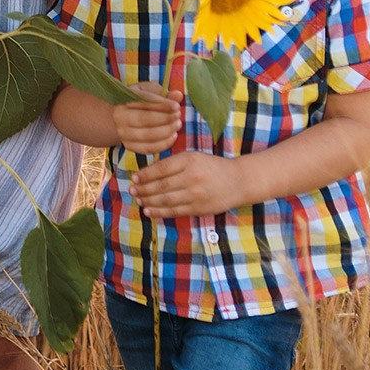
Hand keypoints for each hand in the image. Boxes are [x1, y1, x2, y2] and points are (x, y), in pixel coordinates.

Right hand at [112, 81, 181, 154]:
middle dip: (164, 118)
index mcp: (123, 98)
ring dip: (166, 131)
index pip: (143, 101)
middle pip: (143, 118)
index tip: (176, 106)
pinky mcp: (128, 145)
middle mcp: (119, 116)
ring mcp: (122, 132)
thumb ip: (164, 94)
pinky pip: (147, 148)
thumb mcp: (151, 92)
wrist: (125, 117)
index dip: (161, 104)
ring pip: (146, 135)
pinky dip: (163, 144)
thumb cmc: (141, 101)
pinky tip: (173, 136)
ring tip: (178, 124)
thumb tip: (178, 95)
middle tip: (178, 115)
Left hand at [132, 150, 248, 217]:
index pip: (161, 169)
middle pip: (161, 185)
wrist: (237, 181)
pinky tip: (148, 211)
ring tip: (138, 200)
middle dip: (143, 189)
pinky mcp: (198, 208)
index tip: (135, 178)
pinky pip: (175, 211)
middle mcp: (192, 177)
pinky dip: (159, 212)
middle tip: (132, 190)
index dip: (145, 175)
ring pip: (166, 200)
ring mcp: (196, 194)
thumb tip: (148, 173)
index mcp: (189, 161)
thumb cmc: (211, 167)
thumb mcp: (194, 157)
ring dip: (148, 201)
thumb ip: (174, 163)